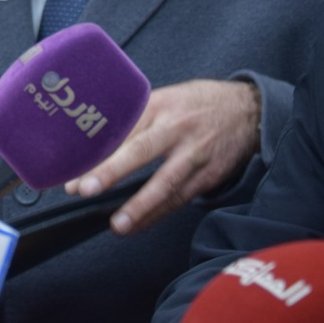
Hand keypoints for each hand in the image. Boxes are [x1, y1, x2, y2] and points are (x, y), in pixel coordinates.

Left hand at [63, 79, 259, 234]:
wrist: (248, 110)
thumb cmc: (197, 103)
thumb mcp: (166, 98)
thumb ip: (137, 117)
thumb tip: (97, 140)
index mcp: (160, 105)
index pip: (124, 128)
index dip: (99, 148)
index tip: (75, 166)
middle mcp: (176, 128)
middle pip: (141, 151)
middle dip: (111, 172)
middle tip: (85, 189)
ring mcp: (195, 154)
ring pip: (165, 183)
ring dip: (140, 206)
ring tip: (118, 224)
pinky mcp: (209, 175)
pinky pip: (181, 199)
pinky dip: (158, 214)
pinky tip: (138, 225)